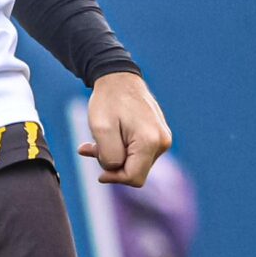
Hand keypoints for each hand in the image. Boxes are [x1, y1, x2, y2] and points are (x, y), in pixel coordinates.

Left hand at [80, 71, 172, 186]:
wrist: (119, 78)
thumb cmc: (108, 101)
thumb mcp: (101, 129)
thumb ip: (108, 156)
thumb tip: (114, 171)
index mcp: (150, 141)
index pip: (134, 177)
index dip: (114, 178)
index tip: (98, 171)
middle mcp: (162, 142)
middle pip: (136, 172)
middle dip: (113, 166)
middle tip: (92, 148)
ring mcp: (163, 139)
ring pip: (137, 163)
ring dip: (116, 157)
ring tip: (98, 140)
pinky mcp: (159, 136)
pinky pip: (140, 154)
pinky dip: (123, 150)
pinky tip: (110, 138)